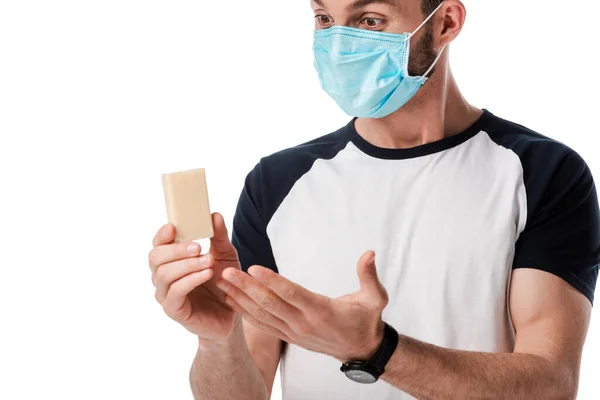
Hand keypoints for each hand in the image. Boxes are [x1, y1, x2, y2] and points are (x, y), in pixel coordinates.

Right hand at [148, 212, 240, 339]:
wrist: (232, 313)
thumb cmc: (223, 282)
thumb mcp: (225, 255)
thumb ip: (219, 236)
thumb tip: (214, 215)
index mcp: (171, 261)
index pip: (158, 245)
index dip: (162, 235)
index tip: (173, 227)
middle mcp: (163, 277)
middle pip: (155, 258)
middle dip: (176, 250)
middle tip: (198, 246)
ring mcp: (166, 295)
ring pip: (164, 274)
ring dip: (187, 265)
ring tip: (209, 261)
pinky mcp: (174, 310)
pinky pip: (175, 292)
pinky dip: (191, 280)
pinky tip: (206, 274)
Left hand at [215, 250, 387, 361]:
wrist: (361, 350)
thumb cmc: (366, 320)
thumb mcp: (375, 298)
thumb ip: (369, 275)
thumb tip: (370, 252)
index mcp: (321, 311)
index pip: (292, 294)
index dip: (272, 281)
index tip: (254, 268)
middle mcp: (303, 323)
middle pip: (270, 303)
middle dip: (246, 287)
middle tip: (226, 271)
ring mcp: (293, 332)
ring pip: (262, 315)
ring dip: (240, 298)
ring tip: (222, 283)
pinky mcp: (288, 336)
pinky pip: (262, 325)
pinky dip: (245, 313)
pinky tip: (231, 301)